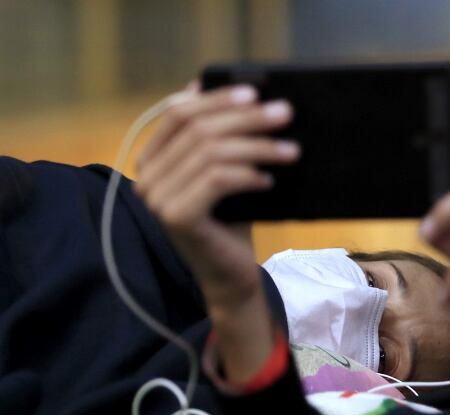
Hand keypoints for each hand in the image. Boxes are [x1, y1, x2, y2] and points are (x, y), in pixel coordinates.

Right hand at [133, 83, 299, 309]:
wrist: (230, 276)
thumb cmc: (230, 222)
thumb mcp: (225, 173)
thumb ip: (219, 139)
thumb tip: (241, 95)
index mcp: (152, 158)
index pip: (179, 112)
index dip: (217, 98)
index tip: (255, 92)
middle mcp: (146, 176)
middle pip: (198, 129)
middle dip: (246, 118)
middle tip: (285, 113)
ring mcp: (157, 198)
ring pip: (211, 152)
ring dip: (258, 146)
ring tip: (292, 150)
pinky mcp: (177, 217)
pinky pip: (218, 180)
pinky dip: (248, 174)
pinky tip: (270, 180)